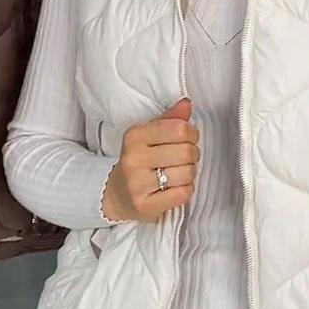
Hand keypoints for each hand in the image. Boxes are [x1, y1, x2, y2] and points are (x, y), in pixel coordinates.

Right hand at [102, 99, 199, 222]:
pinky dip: (185, 190)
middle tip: (183, 159)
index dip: (191, 134)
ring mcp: (137, 183)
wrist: (116, 194)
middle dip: (192, 155)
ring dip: (189, 174)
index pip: (180, 128)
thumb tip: (186, 103)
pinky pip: (183, 194)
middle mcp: (133, 158)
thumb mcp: (150, 136)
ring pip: (187, 173)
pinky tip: (174, 188)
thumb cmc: (139, 161)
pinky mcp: (145, 205)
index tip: (187, 139)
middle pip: (186, 151)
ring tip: (177, 174)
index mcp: (135, 136)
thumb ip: (170, 120)